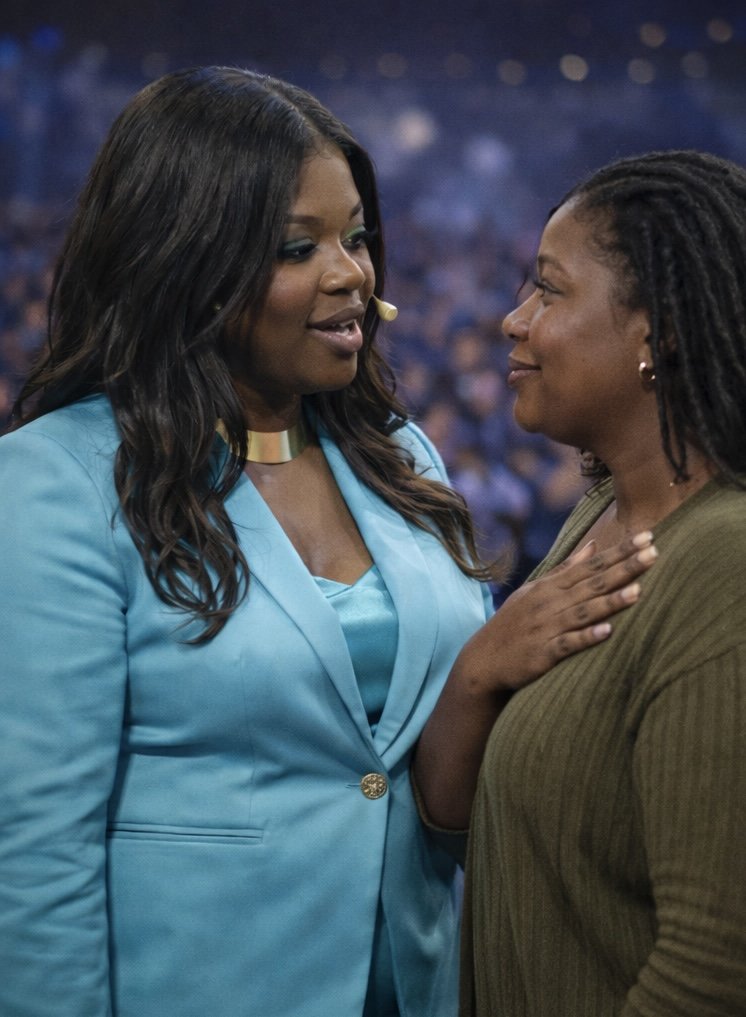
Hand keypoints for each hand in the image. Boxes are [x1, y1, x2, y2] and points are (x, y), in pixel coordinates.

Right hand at [457, 531, 657, 695]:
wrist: (484, 660)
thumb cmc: (514, 624)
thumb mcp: (534, 591)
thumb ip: (564, 569)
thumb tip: (592, 546)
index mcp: (551, 587)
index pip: (591, 565)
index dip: (619, 552)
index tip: (647, 537)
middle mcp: (550, 603)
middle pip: (593, 583)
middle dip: (624, 568)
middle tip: (653, 553)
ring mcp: (546, 627)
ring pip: (584, 611)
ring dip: (611, 602)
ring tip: (638, 591)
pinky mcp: (543, 653)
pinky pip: (568, 644)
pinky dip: (586, 637)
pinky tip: (607, 631)